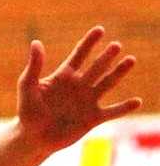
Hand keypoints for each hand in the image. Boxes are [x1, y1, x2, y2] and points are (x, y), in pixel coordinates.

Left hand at [17, 26, 141, 152]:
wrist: (34, 137)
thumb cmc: (27, 110)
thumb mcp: (28, 86)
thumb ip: (34, 66)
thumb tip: (36, 42)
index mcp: (63, 76)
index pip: (79, 55)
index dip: (89, 42)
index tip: (100, 29)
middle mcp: (79, 86)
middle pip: (96, 67)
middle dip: (106, 56)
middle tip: (117, 45)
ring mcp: (87, 101)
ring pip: (107, 83)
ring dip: (119, 72)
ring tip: (130, 60)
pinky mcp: (93, 118)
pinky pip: (112, 112)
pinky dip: (124, 107)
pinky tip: (137, 101)